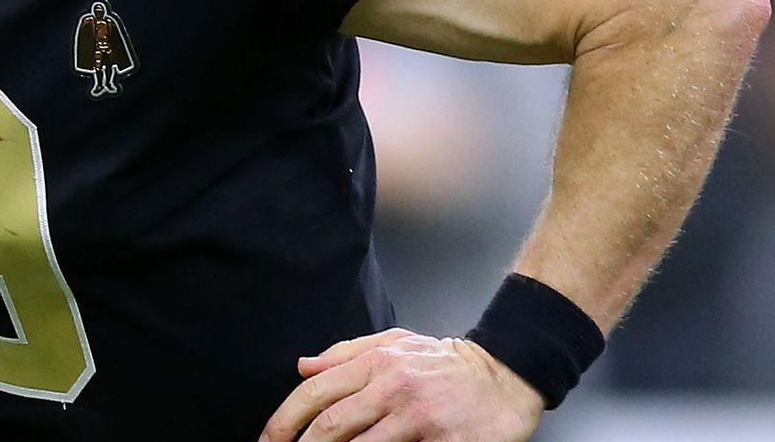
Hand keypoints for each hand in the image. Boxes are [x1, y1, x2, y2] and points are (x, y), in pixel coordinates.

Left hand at [259, 329, 543, 441]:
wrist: (507, 375)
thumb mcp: (396, 342)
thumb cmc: (447, 362)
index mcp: (378, 362)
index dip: (284, 421)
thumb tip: (302, 366)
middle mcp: (395, 388)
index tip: (268, 441)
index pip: (316, 392)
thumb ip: (345, 353)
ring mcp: (421, 419)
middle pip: (332, 427)